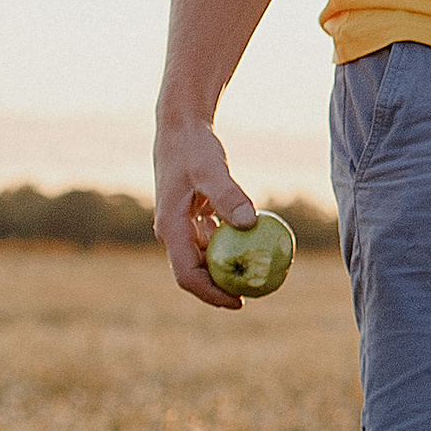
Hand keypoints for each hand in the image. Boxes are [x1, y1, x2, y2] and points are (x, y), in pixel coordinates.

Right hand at [154, 117, 258, 309]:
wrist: (180, 128)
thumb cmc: (194, 147)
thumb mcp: (211, 169)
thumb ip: (229, 196)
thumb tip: (250, 224)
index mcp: (170, 229)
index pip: (187, 275)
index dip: (211, 293)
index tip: (238, 302)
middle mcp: (173, 232)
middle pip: (196, 273)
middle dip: (222, 288)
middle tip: (255, 296)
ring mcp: (182, 226)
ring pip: (205, 258)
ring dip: (228, 269)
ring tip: (260, 277)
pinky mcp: (193, 217)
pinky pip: (213, 240)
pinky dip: (232, 246)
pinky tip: (257, 248)